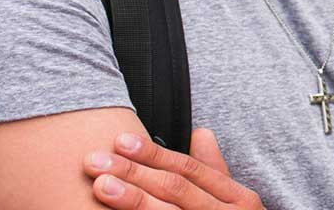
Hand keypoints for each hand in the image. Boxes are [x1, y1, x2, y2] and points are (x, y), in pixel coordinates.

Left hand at [83, 129, 263, 208]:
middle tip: (96, 161)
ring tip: (100, 185)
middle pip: (174, 189)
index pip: (190, 170)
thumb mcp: (235, 200)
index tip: (122, 142)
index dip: (154, 154)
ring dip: (132, 199)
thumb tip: (201, 133)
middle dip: (134, 172)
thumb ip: (215, 170)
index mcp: (237, 198)